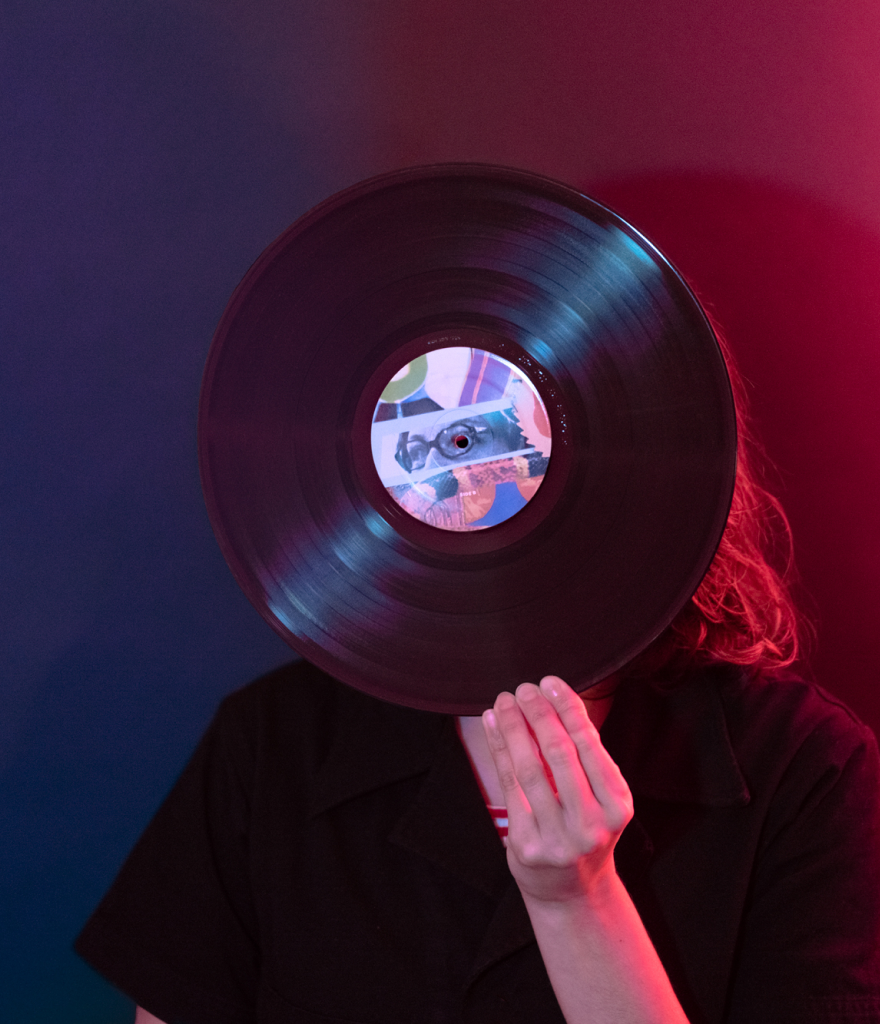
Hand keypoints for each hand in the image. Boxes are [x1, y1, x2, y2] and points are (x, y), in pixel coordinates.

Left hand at [482, 676, 632, 906]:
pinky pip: (509, 787)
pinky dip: (499, 750)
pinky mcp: (527, 846)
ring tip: (505, 701)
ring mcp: (559, 838)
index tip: (550, 682)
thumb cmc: (583, 828)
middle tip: (523, 688)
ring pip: (530, 769)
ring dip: (514, 728)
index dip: (568, 709)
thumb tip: (557, 697)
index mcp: (617, 804)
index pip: (590, 745)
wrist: (572, 892)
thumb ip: (584, 754)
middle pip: (560, 754)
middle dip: (539, 714)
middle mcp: (592, 823)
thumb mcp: (600, 796)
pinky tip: (493, 726)